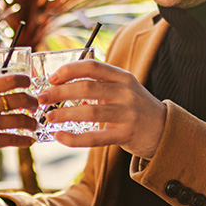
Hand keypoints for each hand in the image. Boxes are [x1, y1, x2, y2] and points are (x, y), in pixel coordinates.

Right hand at [0, 73, 36, 167]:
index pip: (11, 80)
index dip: (25, 81)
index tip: (29, 83)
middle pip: (21, 98)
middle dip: (32, 102)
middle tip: (34, 105)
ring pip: (22, 120)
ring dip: (32, 122)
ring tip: (34, 124)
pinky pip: (15, 139)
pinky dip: (26, 140)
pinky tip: (30, 141)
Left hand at [39, 60, 166, 158]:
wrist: (164, 130)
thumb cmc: (135, 107)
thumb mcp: (124, 88)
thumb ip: (100, 83)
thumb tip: (62, 84)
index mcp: (123, 77)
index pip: (92, 66)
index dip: (69, 70)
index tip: (51, 78)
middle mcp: (126, 93)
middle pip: (87, 88)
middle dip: (59, 92)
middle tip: (41, 98)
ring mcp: (127, 114)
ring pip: (89, 112)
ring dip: (64, 114)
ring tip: (47, 117)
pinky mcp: (125, 135)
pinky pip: (95, 137)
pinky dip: (74, 138)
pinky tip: (60, 136)